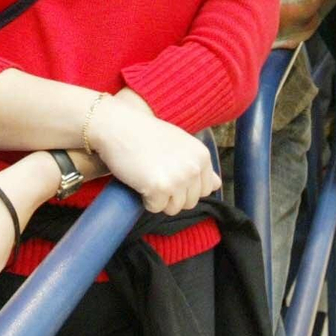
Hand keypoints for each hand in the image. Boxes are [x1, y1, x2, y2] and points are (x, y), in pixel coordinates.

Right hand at [86, 93, 218, 214]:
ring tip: (148, 176)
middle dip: (172, 195)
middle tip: (155, 174)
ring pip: (174, 208)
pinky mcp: (159, 188)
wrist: (118, 127)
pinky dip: (145, 200)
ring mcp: (178, 178)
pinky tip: (139, 180)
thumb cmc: (145, 134)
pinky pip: (156, 208)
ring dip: (159, 199)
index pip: (205, 189)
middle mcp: (194, 167)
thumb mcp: (180, 144)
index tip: (169, 173)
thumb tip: (217, 184)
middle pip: (190, 202)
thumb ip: (198, 164)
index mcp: (202, 156)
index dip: (186, 186)